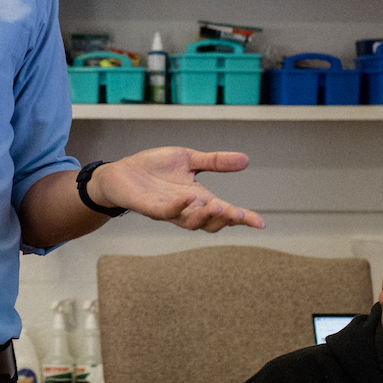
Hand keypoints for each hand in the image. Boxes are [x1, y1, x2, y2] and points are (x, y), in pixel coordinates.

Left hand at [89, 148, 265, 232]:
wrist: (121, 173)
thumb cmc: (154, 169)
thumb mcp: (188, 159)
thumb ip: (215, 161)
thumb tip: (246, 160)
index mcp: (198, 198)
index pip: (224, 211)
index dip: (243, 218)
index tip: (261, 223)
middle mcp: (185, 208)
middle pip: (211, 223)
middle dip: (226, 220)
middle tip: (239, 214)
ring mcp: (168, 210)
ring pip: (191, 222)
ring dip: (206, 216)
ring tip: (221, 208)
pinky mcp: (149, 208)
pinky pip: (166, 212)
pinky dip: (179, 206)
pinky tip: (188, 197)